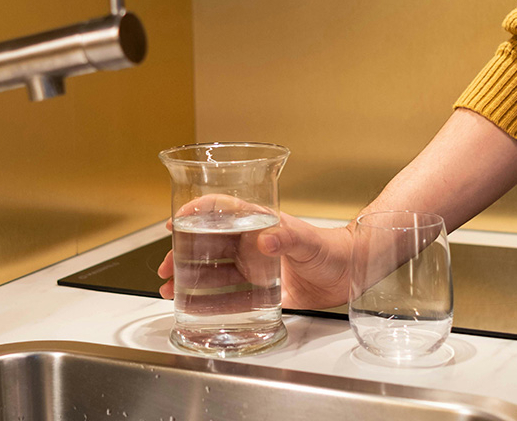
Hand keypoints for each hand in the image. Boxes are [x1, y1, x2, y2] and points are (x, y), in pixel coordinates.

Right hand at [158, 205, 353, 309]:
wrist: (351, 272)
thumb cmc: (333, 248)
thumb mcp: (309, 240)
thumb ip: (287, 238)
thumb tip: (265, 239)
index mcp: (258, 224)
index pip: (220, 209)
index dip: (195, 212)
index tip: (175, 222)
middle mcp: (251, 244)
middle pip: (207, 244)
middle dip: (182, 253)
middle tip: (165, 267)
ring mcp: (254, 267)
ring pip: (213, 271)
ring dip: (190, 279)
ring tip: (170, 289)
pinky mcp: (261, 290)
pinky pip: (230, 296)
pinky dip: (211, 302)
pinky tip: (195, 307)